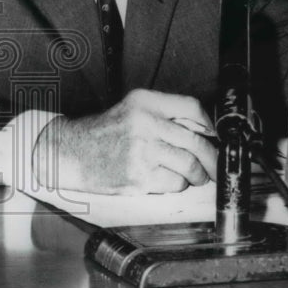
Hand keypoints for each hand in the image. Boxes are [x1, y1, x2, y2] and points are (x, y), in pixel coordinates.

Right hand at [33, 89, 216, 194]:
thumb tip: (204, 130)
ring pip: (189, 166)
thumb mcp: (131, 110)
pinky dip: (176, 185)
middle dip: (212, 158)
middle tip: (214, 165)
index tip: (215, 136)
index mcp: (144, 102)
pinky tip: (165, 179)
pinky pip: (174, 183)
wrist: (71, 153)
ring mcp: (142, 151)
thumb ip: (164, 114)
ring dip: (196, 175)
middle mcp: (144, 123)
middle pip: (196, 141)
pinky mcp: (140, 177)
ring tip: (191, 175)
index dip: (210, 124)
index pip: (191, 108)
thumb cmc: (103, 133)